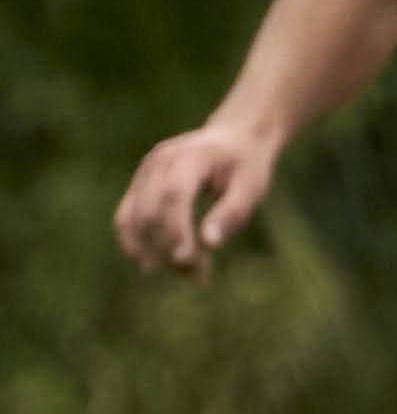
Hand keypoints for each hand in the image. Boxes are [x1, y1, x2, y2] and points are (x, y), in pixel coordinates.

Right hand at [114, 123, 279, 276]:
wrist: (233, 137)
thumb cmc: (246, 165)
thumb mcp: (252, 186)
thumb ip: (232, 212)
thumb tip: (211, 243)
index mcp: (189, 157)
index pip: (174, 195)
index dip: (176, 230)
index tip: (188, 261)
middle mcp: (158, 162)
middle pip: (149, 211)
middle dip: (167, 248)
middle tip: (198, 275)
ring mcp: (144, 172)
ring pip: (131, 218)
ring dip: (149, 252)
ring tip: (185, 275)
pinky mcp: (138, 184)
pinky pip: (127, 217)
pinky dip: (138, 243)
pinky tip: (161, 263)